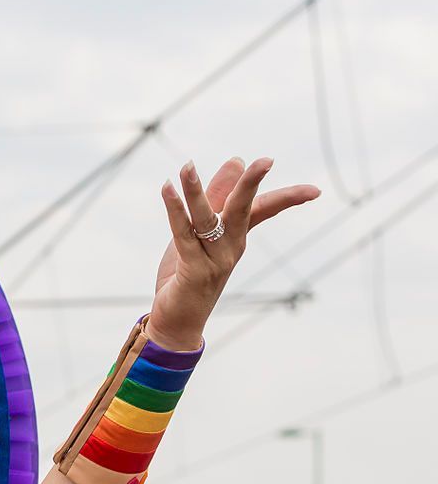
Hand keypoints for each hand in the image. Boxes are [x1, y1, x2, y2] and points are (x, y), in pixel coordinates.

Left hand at [147, 157, 319, 349]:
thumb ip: (216, 197)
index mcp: (236, 238)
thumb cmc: (189, 273)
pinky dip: (174, 211)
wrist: (177, 322)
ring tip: (187, 166)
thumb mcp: (201, 231)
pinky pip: (184, 235)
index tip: (315, 191)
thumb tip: (237, 161)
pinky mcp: (193, 270)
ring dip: (195, 192)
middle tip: (267, 161)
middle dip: (252, 185)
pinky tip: (167, 189)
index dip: (288, 199)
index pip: (265, 211)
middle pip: (243, 211)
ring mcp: (213, 260)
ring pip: (207, 220)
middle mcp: (230, 248)